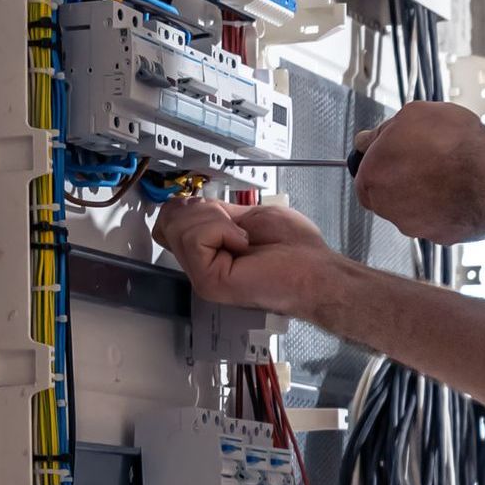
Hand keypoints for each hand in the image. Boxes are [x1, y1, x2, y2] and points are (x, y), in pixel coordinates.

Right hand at [152, 198, 338, 315]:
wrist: (316, 270)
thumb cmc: (296, 249)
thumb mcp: (249, 216)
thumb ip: (216, 213)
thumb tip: (191, 203)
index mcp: (208, 250)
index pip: (168, 220)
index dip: (189, 205)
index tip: (223, 212)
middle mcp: (200, 264)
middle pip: (168, 219)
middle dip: (203, 208)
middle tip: (236, 226)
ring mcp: (201, 275)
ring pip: (179, 225)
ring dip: (217, 220)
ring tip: (243, 238)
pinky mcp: (207, 281)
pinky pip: (195, 238)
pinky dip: (222, 230)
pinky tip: (243, 245)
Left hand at [352, 101, 484, 244]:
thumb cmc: (453, 146)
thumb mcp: (414, 114)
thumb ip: (386, 128)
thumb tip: (371, 138)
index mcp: (371, 177)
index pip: (365, 169)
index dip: (384, 155)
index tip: (400, 148)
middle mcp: (386, 207)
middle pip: (388, 189)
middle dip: (404, 175)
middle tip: (427, 159)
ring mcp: (414, 226)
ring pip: (413, 206)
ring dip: (425, 191)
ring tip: (449, 173)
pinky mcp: (439, 237)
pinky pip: (438, 218)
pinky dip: (445, 207)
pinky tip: (460, 190)